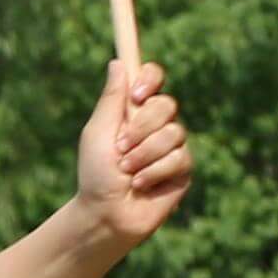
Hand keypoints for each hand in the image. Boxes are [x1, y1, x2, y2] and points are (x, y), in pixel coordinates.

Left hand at [79, 56, 192, 247]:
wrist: (105, 213)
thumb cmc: (95, 174)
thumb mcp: (98, 133)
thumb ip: (111, 100)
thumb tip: (117, 63)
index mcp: (133, 111)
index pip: (153, 79)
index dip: (150, 80)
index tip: (136, 95)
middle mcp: (156, 125)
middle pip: (167, 104)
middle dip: (142, 127)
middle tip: (121, 146)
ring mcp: (171, 147)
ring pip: (174, 132)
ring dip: (145, 154)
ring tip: (127, 171)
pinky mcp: (182, 169)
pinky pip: (180, 157)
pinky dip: (156, 171)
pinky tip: (141, 184)